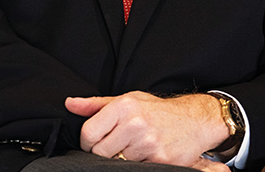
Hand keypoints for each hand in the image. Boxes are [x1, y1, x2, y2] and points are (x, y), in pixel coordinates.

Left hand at [65, 92, 230, 168]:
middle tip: (118, 146)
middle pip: (100, 152)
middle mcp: (135, 122)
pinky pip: (136, 168)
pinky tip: (147, 154)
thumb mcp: (128, 100)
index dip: (88, 142)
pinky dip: (139, 164)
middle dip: (105, 152)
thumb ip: (97, 105)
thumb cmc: (157, 111)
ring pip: (118, 163)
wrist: (194, 120)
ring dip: (124, 159)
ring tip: (136, 147)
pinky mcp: (160, 159)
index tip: (96, 142)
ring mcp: (148, 142)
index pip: (89, 133)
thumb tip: (70, 104)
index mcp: (124, 106)